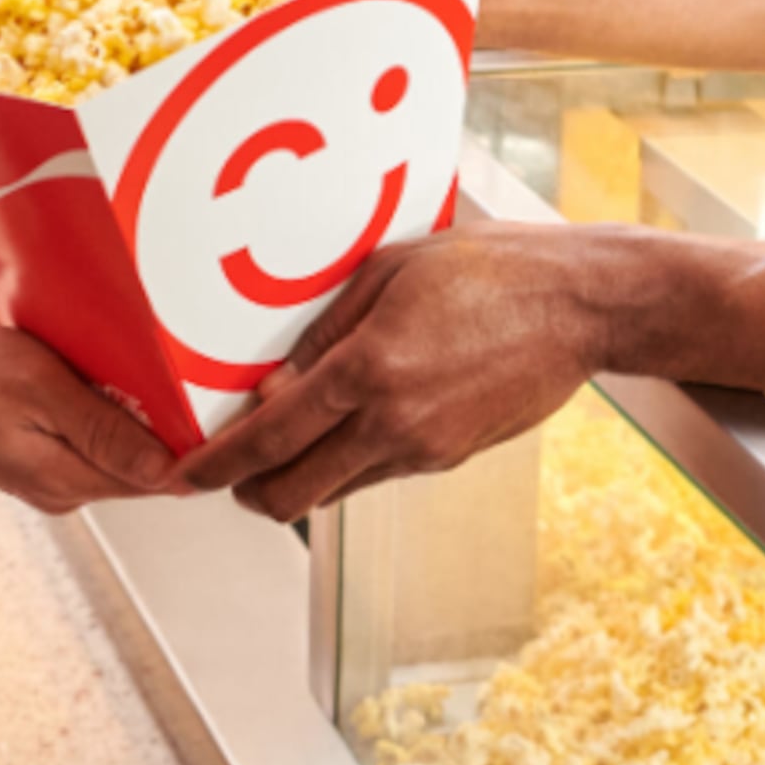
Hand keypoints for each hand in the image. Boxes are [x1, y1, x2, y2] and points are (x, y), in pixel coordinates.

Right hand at [0, 324, 183, 513]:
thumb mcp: (43, 390)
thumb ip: (105, 432)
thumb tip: (169, 472)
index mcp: (68, 481)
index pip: (157, 478)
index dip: (189, 444)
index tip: (207, 400)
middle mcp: (63, 492)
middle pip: (140, 467)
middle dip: (164, 428)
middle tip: (179, 373)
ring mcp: (49, 480)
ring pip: (115, 454)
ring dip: (133, 420)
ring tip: (141, 373)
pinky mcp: (37, 462)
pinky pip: (89, 444)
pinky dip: (103, 416)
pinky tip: (102, 384)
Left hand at [185, 224, 622, 518]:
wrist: (580, 306)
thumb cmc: (490, 270)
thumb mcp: (390, 271)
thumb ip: (324, 330)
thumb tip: (275, 381)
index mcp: (369, 369)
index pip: (267, 439)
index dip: (215, 466)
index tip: (184, 476)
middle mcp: (392, 422)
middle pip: (290, 494)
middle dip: (246, 490)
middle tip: (228, 465)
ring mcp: (424, 449)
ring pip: (331, 493)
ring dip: (297, 479)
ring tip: (285, 438)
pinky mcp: (450, 458)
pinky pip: (375, 476)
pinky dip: (345, 464)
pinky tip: (347, 424)